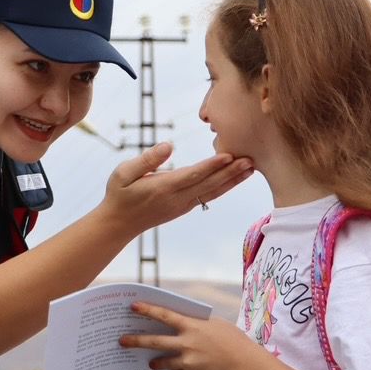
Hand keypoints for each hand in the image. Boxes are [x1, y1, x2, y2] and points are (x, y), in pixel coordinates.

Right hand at [98, 143, 252, 232]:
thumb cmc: (119, 193)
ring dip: (233, 180)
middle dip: (231, 172)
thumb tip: (169, 146)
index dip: (212, 166)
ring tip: (251, 168)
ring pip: (212, 191)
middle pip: (209, 184)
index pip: (193, 175)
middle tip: (251, 160)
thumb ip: (147, 160)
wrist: (119, 223)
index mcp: (163, 188)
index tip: (230, 155)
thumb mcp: (123, 173)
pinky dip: (224, 186)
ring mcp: (182, 205)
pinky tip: (235, 178)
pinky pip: (208, 196)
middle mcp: (177, 198)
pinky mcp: (184, 207)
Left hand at [120, 301, 255, 369]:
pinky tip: (180, 369)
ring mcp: (188, 361)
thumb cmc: (230, 338)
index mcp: (192, 326)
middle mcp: (187, 344)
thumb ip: (192, 324)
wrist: (243, 362)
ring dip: (155, 362)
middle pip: (155, 342)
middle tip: (121, 342)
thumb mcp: (212, 324)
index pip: (164, 315)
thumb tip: (175, 324)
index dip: (147, 310)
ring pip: (163, 362)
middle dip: (136, 342)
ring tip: (150, 363)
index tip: (132, 306)